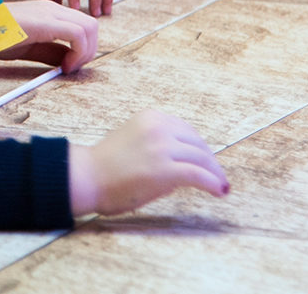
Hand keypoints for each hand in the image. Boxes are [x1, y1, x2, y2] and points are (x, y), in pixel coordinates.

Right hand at [0, 0, 99, 72]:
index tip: (70, 65)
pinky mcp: (45, 21)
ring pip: (90, 27)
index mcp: (49, 12)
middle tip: (73, 67)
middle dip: (90, 50)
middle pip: (91, 25)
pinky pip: (78, 35)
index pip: (83, 25)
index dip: (84, 48)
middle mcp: (53, 8)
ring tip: (68, 67)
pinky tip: (64, 66)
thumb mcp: (28, 47)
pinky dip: (78, 53)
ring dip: (86, 52)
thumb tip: (68, 62)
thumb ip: (49, 52)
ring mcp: (50, 12)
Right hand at [68, 110, 228, 215]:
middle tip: (218, 176)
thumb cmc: (104, 165)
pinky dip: (213, 183)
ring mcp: (163, 148)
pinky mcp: (165, 170)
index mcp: (152, 116)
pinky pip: (198, 175)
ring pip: (201, 158)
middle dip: (211, 161)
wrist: (86, 177)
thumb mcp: (134, 138)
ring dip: (215, 173)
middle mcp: (160, 127)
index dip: (200, 147)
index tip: (207, 160)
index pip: (187, 130)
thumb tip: (182, 162)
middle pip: (197, 143)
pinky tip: (219, 191)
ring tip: (221, 185)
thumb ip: (157, 142)